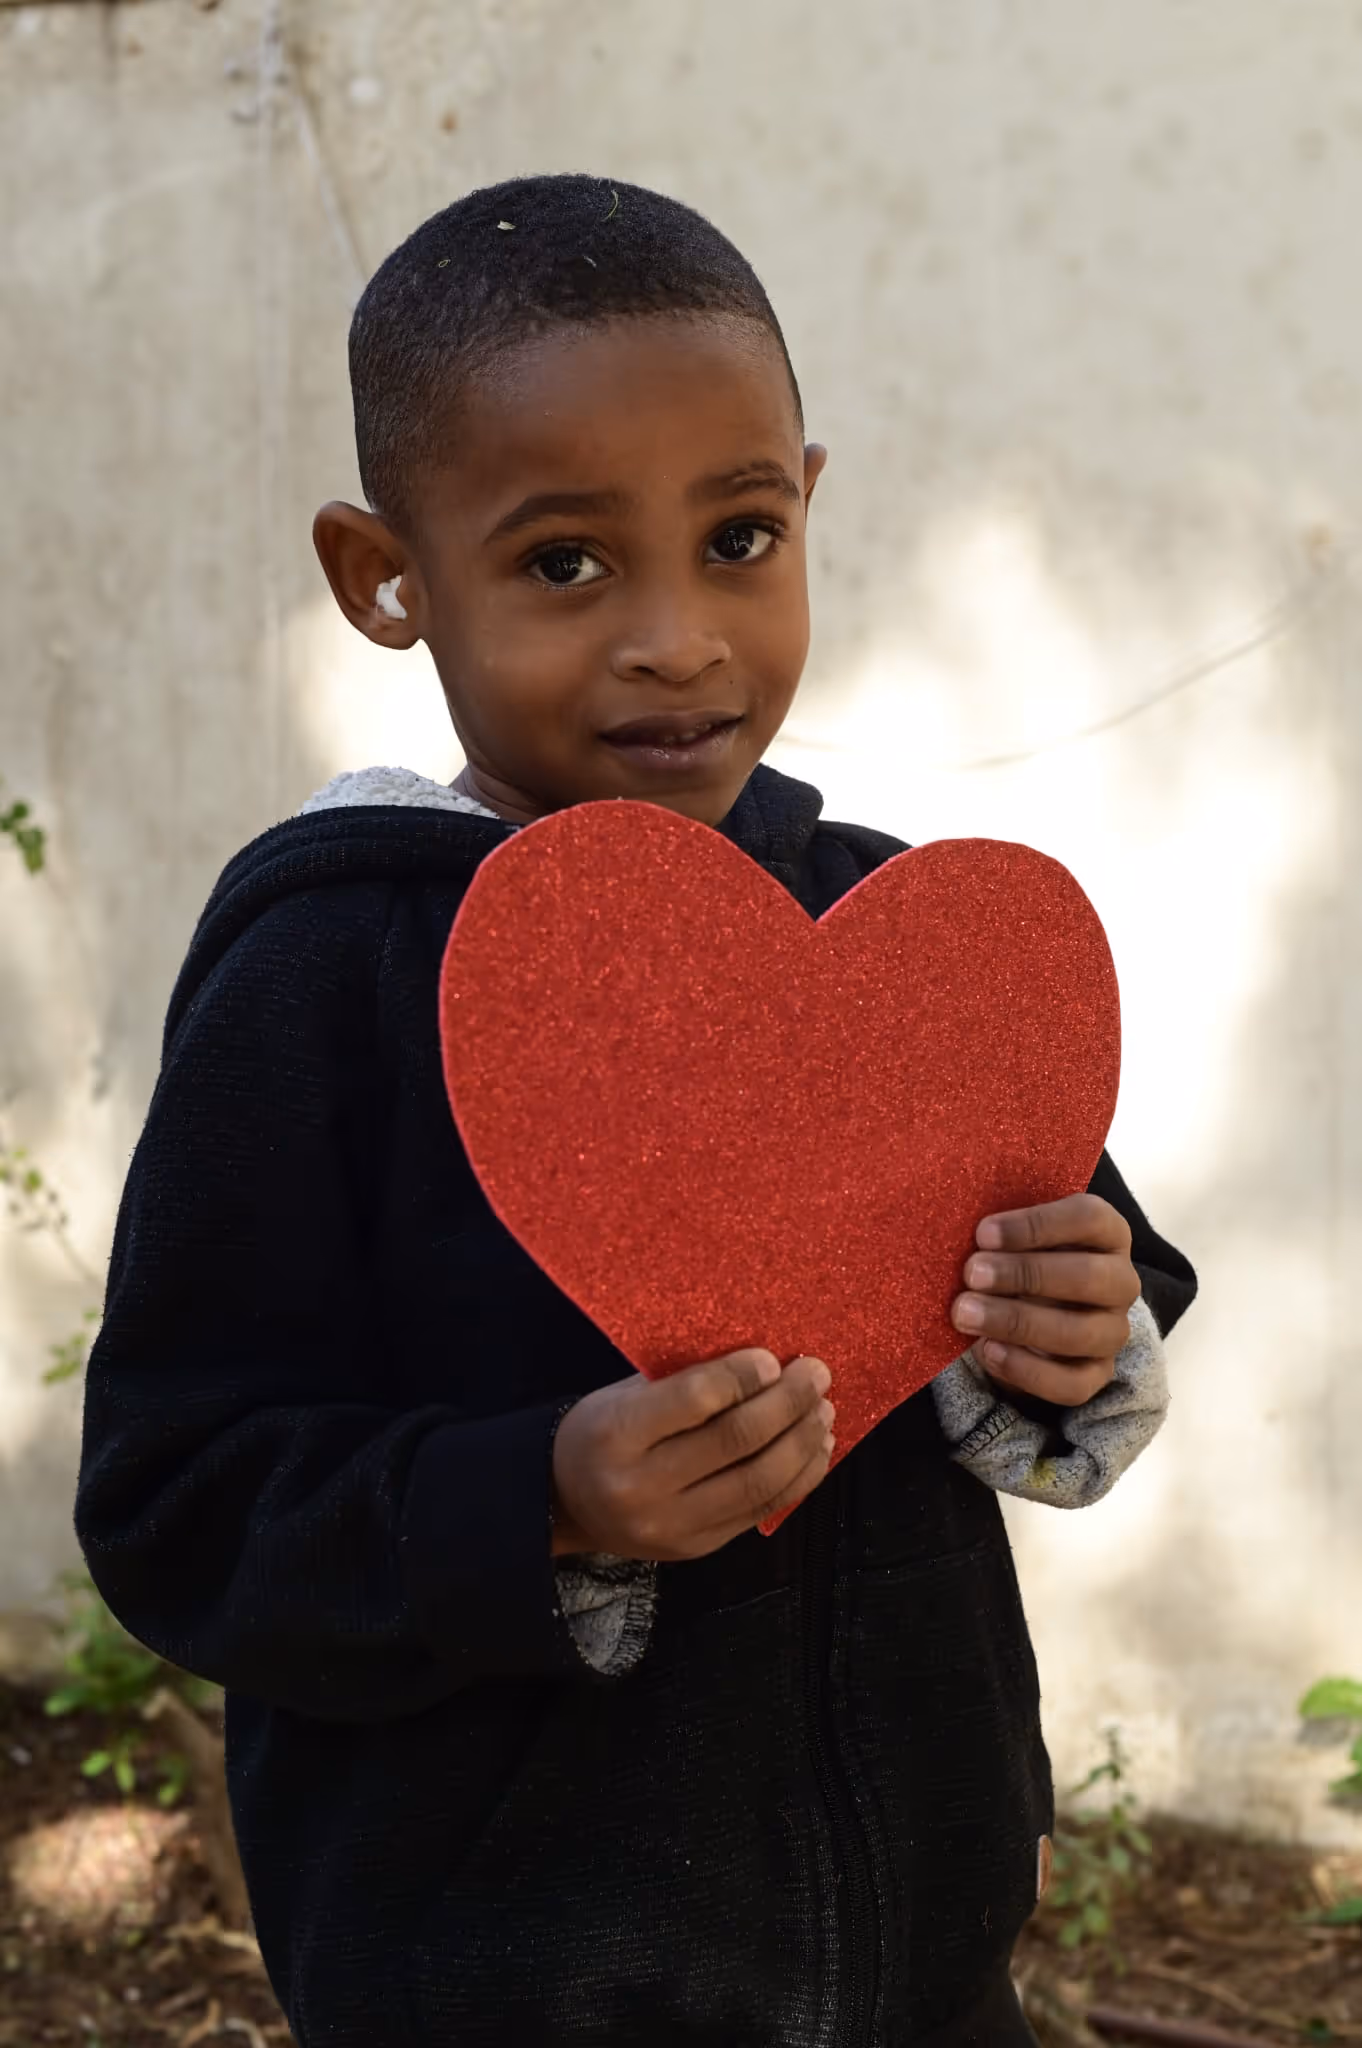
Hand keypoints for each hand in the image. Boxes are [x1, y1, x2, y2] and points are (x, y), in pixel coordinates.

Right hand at [551, 1350, 834, 1561]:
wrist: (564, 1503)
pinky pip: (762, 1510)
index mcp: (618, 1434)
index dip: (743, 1375)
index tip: (773, 1358)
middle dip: (788, 1403)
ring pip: (760, 1481)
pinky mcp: (700, 1547)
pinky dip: (800, 1477)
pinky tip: (816, 1448)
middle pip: (737, 1441)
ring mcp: (674, 1526)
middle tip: (817, 1374)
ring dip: (803, 1441)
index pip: (695, 1400)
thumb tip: (762, 1360)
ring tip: (824, 1410)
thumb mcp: (624, 1394)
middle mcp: (645, 1486)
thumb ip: (682, 1381)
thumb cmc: (602, 1430)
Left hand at [949, 1193, 1138, 1407]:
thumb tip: (963, 1228)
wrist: (1029, 1309)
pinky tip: (987, 1350)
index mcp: (1108, 1233)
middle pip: (1089, 1276)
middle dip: (1025, 1274)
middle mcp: (1121, 1281)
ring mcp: (1113, 1330)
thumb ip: (1000, 1230)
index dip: (1037, 1225)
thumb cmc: (1019, 1256)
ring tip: (965, 1313)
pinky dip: (1026, 1370)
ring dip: (1018, 1322)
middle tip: (972, 1273)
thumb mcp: (1015, 1235)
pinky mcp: (1097, 1374)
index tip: (983, 1233)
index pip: (1089, 1219)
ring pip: (1080, 1332)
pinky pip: (1072, 1384)